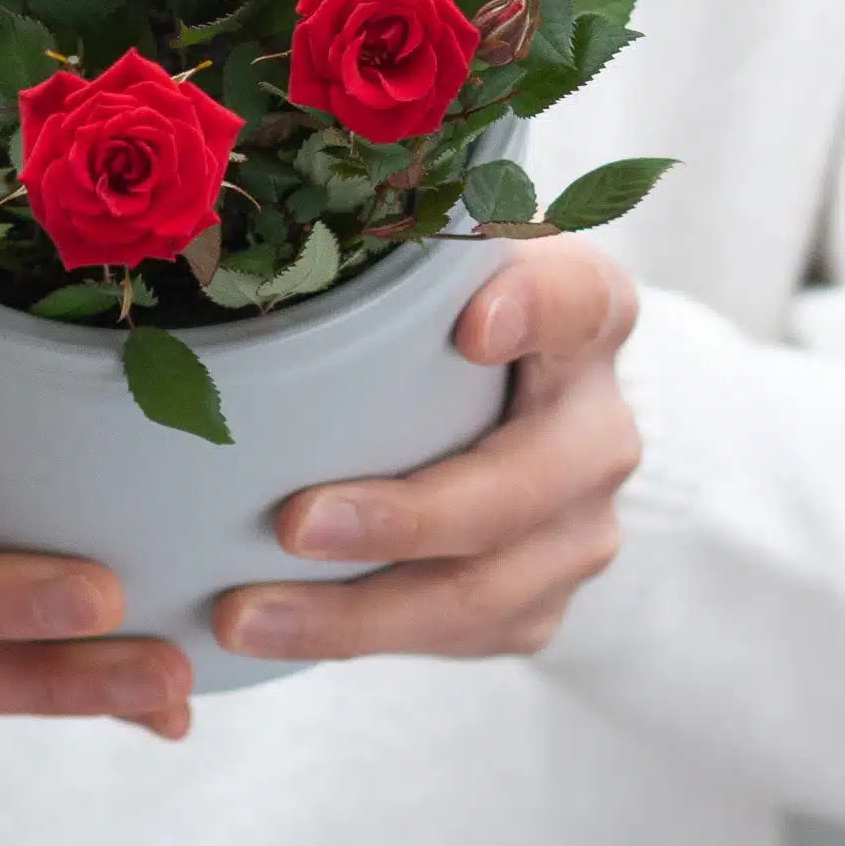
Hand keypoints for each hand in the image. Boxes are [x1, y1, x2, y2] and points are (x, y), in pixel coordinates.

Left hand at [214, 239, 640, 664]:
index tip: (471, 328)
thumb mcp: (431, 251)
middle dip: (405, 517)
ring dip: (357, 612)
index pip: (576, 297)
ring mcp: (581, 524)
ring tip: (244, 615)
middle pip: (519, 485)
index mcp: (585, 310)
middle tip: (293, 523)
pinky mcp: (542, 597)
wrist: (498, 400)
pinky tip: (272, 635)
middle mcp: (600, 424)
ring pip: (484, 589)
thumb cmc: (435, 307)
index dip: (531, 311)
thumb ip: (391, 228)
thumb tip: (267, 207)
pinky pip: (460, 634)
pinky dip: (362, 638)